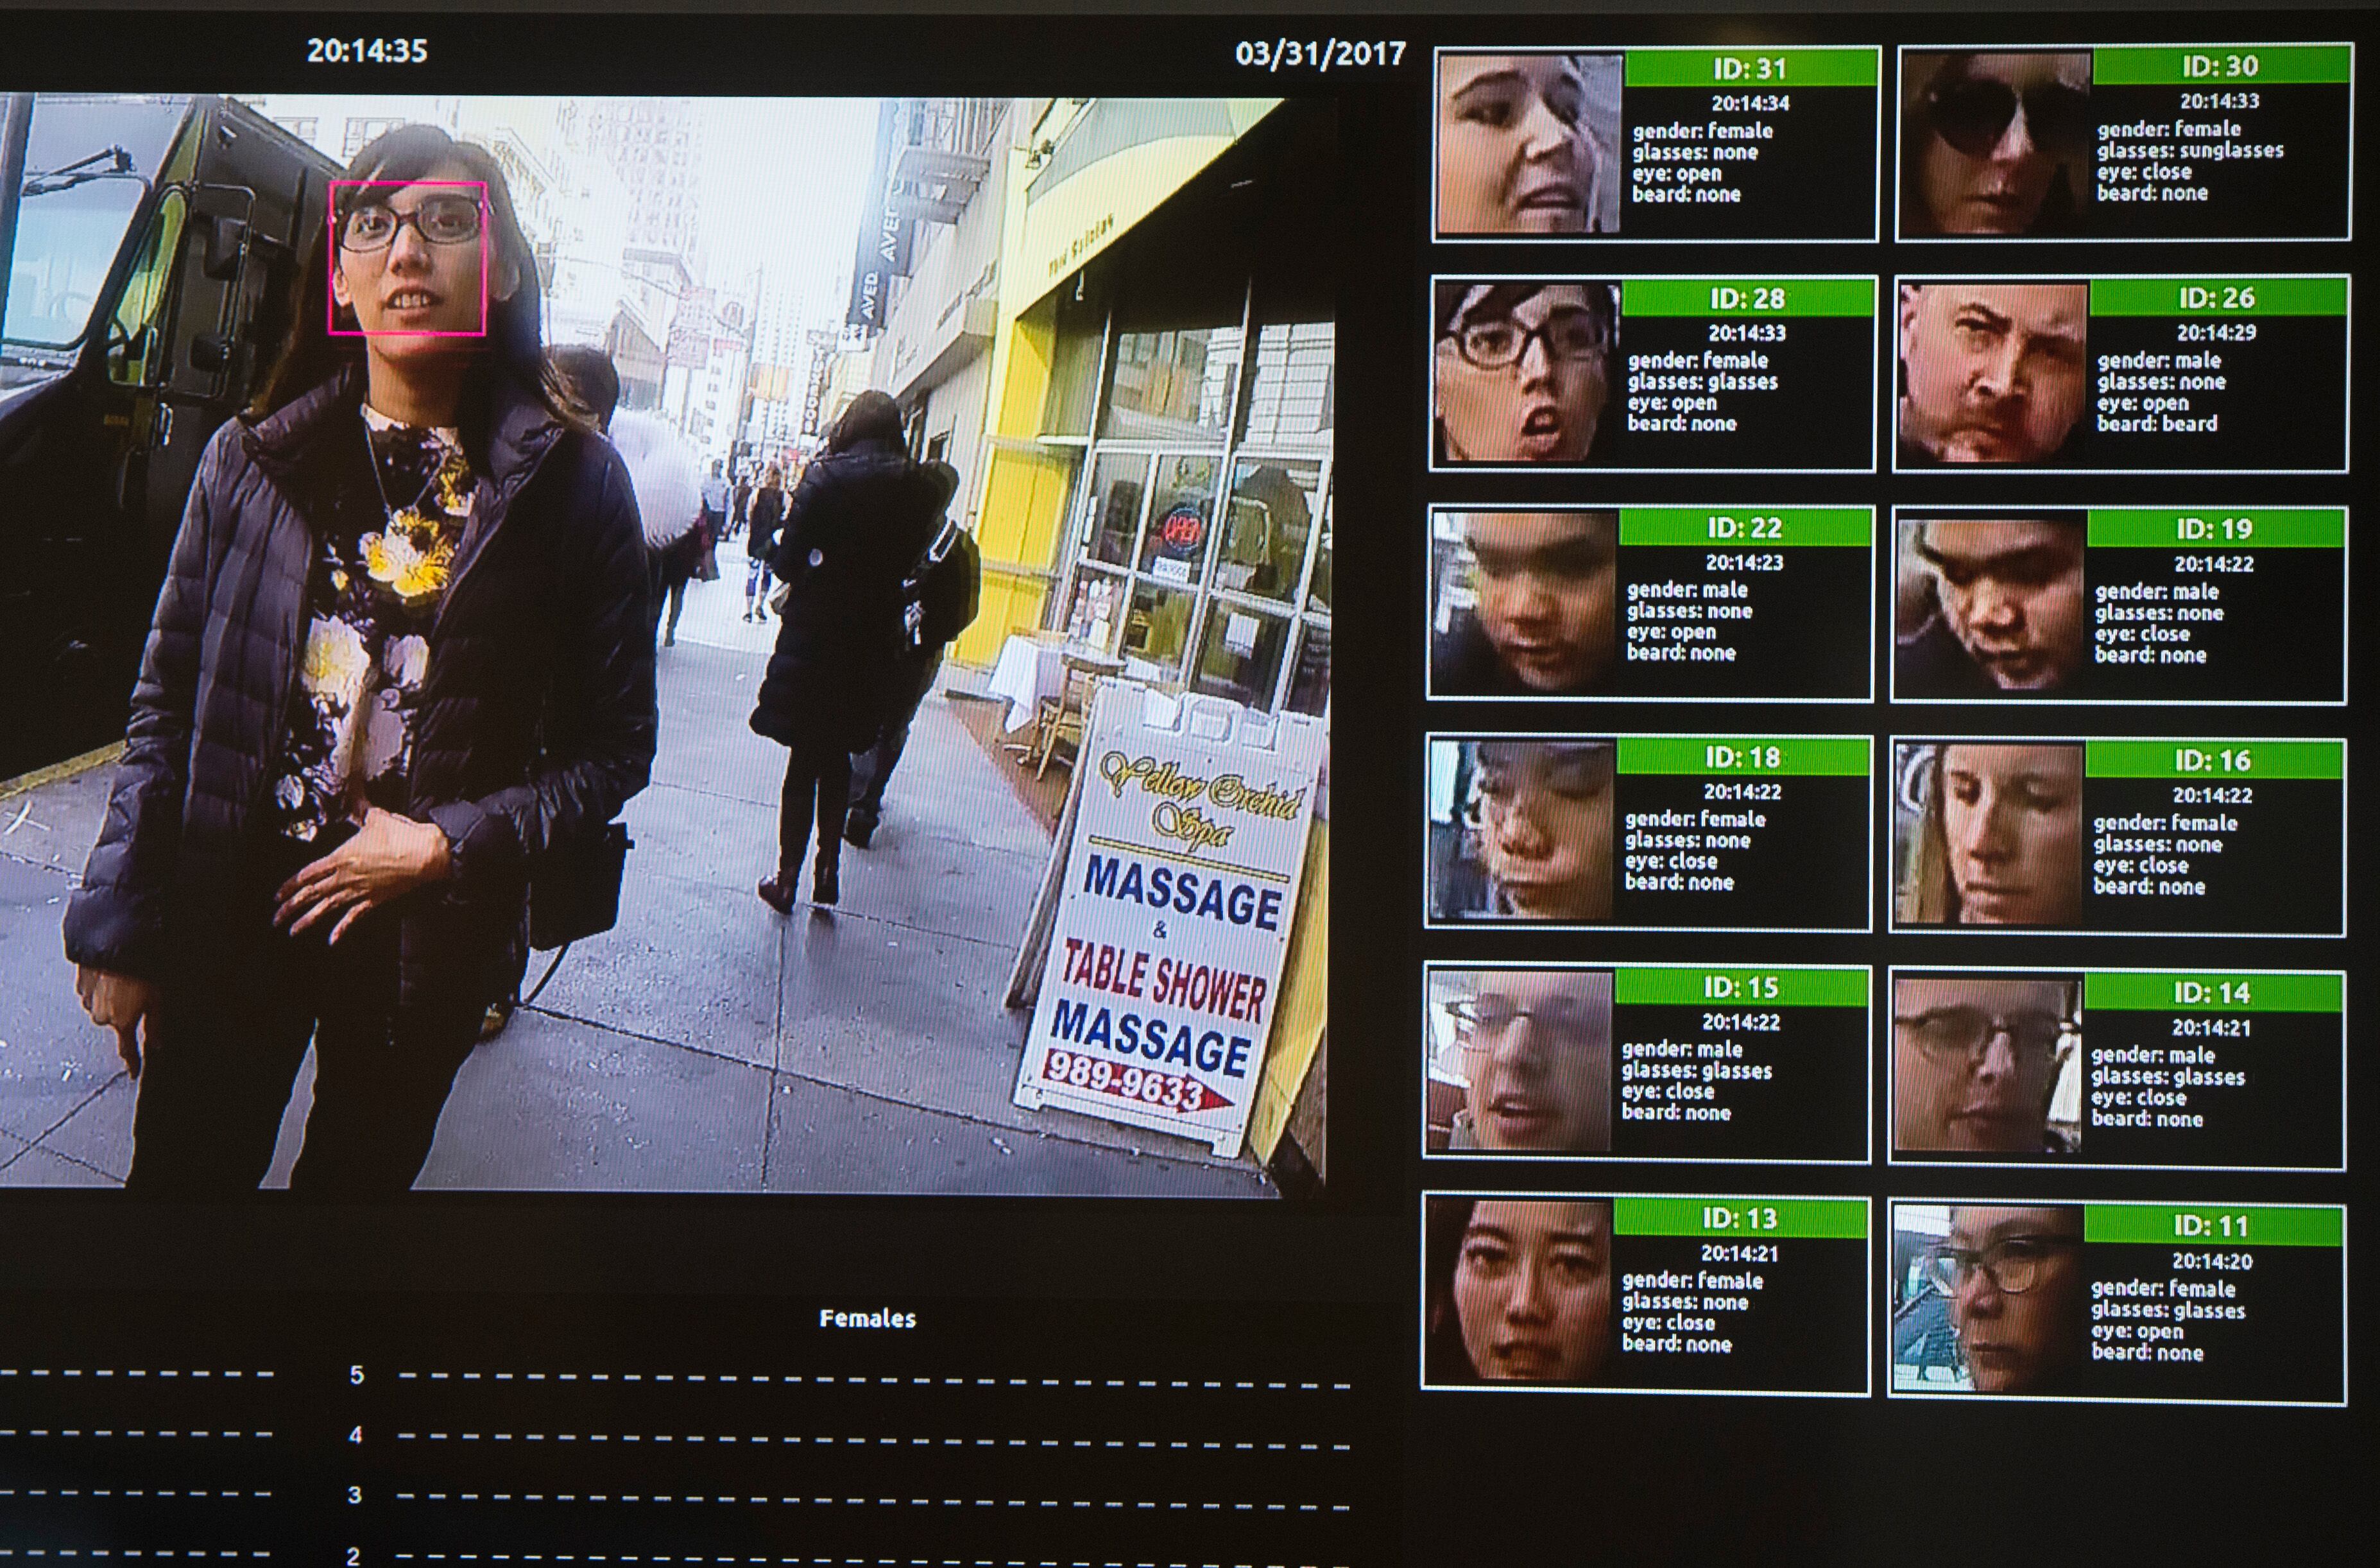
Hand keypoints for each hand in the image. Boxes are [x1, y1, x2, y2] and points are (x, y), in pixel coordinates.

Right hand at [75, 965, 155, 1077]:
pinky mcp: (80, 985)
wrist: (115, 945)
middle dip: (125, 1015)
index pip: (127, 1050)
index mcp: (121, 1022)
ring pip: (102, 1009)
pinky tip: (111, 976)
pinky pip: (92, 994)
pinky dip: (102, 989)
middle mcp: (101, 1016)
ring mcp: (88, 1001)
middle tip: (136, 996)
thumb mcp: (157, 1000)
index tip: (133, 1073)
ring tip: (125, 983)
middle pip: (115, 1025)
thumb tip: (156, 1045)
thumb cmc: (141, 971)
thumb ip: (155, 1026)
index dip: (132, 1063)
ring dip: (112, 1001)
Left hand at [275, 806, 452, 944]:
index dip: (290, 885)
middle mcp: (346, 876)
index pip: (308, 873)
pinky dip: (342, 929)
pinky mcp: (375, 900)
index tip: (277, 895)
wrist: (426, 855)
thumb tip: (358, 798)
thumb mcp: (377, 817)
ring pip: (327, 907)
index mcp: (341, 856)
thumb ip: (362, 810)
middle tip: (275, 918)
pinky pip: (354, 917)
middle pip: (311, 893)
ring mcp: (359, 890)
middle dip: (290, 907)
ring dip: (307, 920)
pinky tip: (332, 940)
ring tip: (292, 931)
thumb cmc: (401, 835)